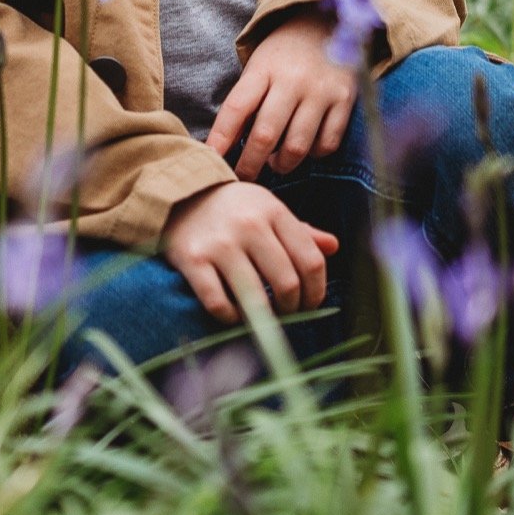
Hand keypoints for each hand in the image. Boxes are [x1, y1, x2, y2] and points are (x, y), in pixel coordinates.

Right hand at [161, 183, 337, 320]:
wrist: (180, 195)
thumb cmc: (234, 209)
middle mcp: (249, 225)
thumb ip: (301, 231)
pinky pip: (219, 304)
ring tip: (265, 319)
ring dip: (265, 319)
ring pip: (255, 298)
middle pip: (287, 283)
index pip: (311, 261)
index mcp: (274, 211)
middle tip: (288, 313)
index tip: (310, 304)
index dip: (316, 291)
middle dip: (293, 308)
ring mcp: (220, 244)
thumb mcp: (268, 210)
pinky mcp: (192, 260)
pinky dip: (231, 318)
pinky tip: (234, 314)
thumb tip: (333, 247)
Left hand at [208, 11, 360, 180]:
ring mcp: (321, 91)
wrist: (326, 23)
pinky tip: (305, 148)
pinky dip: (313, 155)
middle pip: (266, 135)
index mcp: (263, 68)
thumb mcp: (258, 67)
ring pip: (297, 147)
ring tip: (275, 163)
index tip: (212, 160)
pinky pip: (327, 144)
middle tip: (244, 177)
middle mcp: (292, 80)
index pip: (236, 108)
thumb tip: (222, 148)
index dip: (221, 138)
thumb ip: (244, 103)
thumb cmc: (283, 54)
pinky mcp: (345, 100)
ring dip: (282, 164)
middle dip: (250, 164)